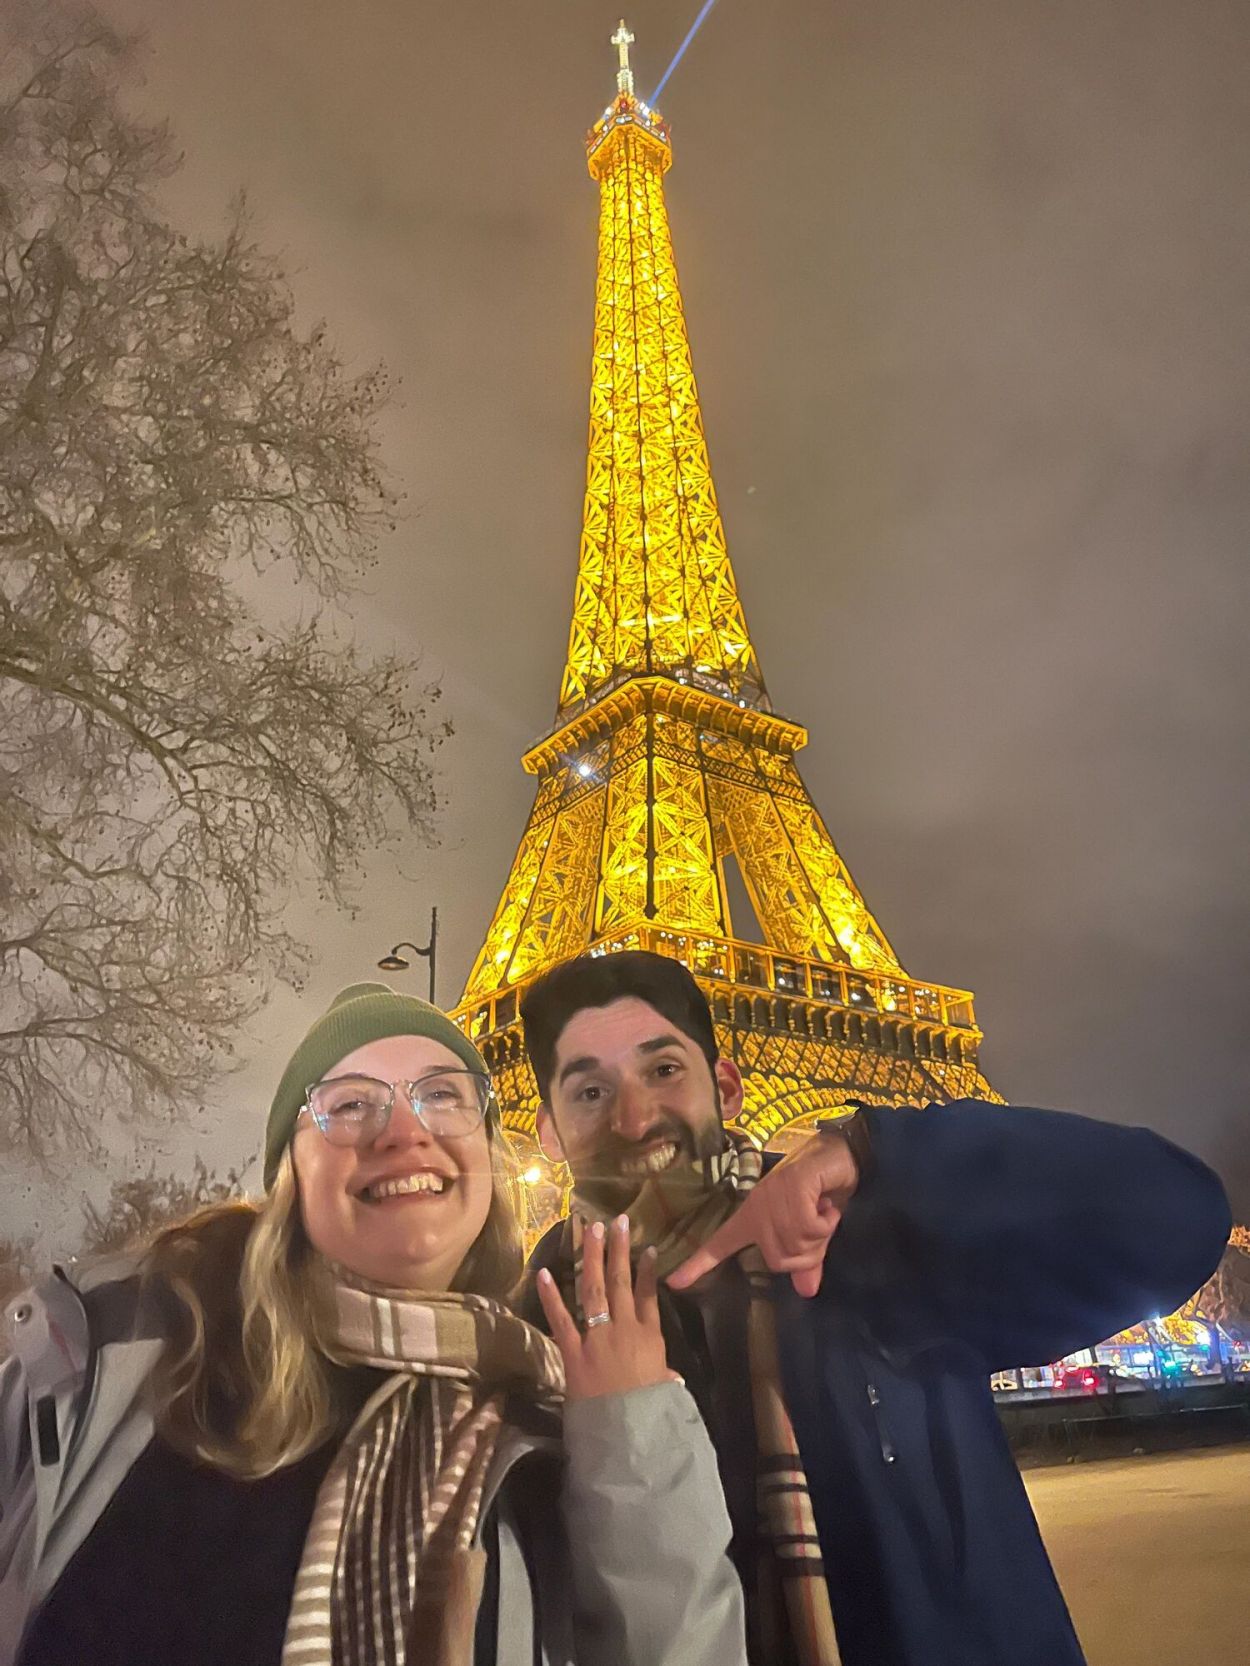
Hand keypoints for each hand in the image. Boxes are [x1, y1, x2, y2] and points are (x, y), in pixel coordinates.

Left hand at [537, 1215, 676, 1400]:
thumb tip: (670, 1377)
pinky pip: (560, 1319)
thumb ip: (665, 1379)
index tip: (647, 1247)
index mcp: (649, 1337)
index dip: (647, 1270)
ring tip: (591, 1229)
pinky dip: (551, 1296)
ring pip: (594, 1290)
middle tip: (616, 1221)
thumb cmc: (648, 1415)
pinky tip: (544, 1272)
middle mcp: (624, 1329)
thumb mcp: (664, 1392)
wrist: (626, 1436)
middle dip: (618, 1249)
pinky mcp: (573, 1352)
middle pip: (621, 1282)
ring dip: (592, 1258)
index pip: (649, 1295)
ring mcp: (597, 1337)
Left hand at [666, 1131, 859, 1297]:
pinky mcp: (791, 1188)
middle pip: (779, 1261)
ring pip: (796, 1246)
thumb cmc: (821, 1192)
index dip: (698, 1264)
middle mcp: (756, 1209)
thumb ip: (808, 1259)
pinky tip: (827, 1204)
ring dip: (819, 1234)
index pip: (720, 1245)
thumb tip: (807, 1291)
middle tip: (817, 1227)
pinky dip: (826, 1222)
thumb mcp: (813, 1230)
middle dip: (807, 1252)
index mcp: (752, 1217)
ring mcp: (771, 1197)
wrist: (840, 1155)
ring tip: (822, 1211)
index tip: (674, 1283)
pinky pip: (810, 1228)